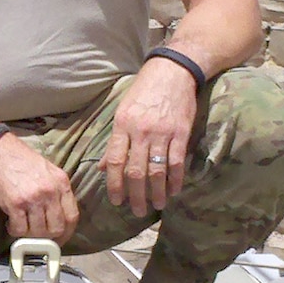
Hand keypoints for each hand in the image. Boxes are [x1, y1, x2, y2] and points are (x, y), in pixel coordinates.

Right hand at [0, 132, 78, 242]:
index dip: (67, 232)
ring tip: (22, 226)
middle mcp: (50, 191)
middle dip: (47, 237)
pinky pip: (20, 229)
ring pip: (38, 232)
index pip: (72, 216)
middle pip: (57, 228)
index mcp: (61, 182)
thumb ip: (56, 190)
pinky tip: (11, 223)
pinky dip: (15, 231)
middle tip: (37, 236)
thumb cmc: (20, 160)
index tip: (59, 239)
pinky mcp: (15, 203)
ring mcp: (33, 198)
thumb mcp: (48, 170)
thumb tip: (58, 215)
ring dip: (29, 235)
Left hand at [101, 61, 198, 216]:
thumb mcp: (122, 111)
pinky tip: (174, 191)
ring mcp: (162, 133)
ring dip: (156, 192)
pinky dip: (175, 180)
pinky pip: (176, 162)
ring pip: (157, 170)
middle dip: (135, 195)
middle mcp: (140, 132)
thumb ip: (114, 141)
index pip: (115, 161)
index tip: (116, 201)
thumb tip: (103, 168)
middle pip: (135, 171)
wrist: (172, 72)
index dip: (115, 184)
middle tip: (137, 210)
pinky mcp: (180, 133)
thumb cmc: (144, 91)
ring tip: (156, 205)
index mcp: (122, 126)